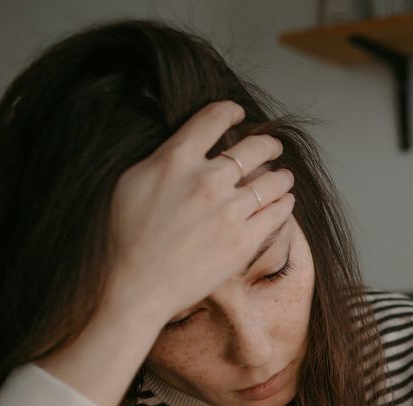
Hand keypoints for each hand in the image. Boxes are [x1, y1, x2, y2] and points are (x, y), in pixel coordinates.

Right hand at [36, 100, 295, 405]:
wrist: (138, 286)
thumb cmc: (127, 237)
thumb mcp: (132, 182)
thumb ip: (164, 159)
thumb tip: (187, 146)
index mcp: (175, 159)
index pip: (213, 119)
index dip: (230, 112)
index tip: (238, 114)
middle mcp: (207, 180)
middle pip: (253, 148)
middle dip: (268, 144)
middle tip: (273, 147)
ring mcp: (229, 210)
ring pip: (272, 180)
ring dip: (281, 175)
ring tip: (284, 176)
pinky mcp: (245, 239)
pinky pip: (278, 212)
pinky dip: (285, 202)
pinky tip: (285, 200)